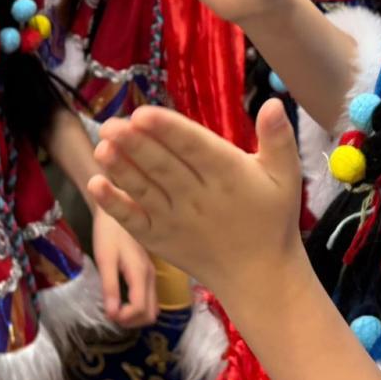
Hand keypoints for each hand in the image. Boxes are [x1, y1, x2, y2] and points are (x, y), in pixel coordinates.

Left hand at [89, 100, 303, 301]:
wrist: (259, 276)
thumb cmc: (272, 220)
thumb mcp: (285, 177)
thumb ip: (278, 139)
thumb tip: (272, 102)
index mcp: (228, 175)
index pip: (194, 148)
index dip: (168, 131)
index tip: (144, 113)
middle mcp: (198, 197)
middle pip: (162, 167)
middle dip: (135, 144)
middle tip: (111, 124)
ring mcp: (175, 220)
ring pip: (144, 190)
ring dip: (120, 169)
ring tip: (100, 146)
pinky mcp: (160, 239)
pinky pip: (134, 221)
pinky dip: (114, 205)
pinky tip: (95, 185)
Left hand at [91, 206, 157, 327]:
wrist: (120, 206)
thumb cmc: (109, 232)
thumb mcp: (105, 259)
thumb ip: (110, 286)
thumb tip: (112, 314)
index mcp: (141, 273)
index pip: (141, 310)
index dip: (125, 319)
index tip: (109, 314)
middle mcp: (151, 277)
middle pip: (151, 314)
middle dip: (132, 321)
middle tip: (112, 314)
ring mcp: (152, 274)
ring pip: (152, 308)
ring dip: (135, 316)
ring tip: (116, 309)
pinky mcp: (149, 271)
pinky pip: (149, 298)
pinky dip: (138, 307)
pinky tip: (122, 300)